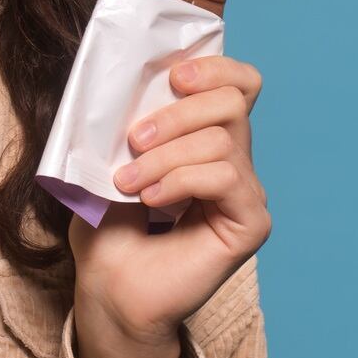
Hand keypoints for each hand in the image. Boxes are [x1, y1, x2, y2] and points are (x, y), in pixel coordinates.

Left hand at [67, 54, 271, 351]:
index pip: (238, 85)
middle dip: (177, 113)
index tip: (173, 77)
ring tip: (128, 182)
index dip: (215, 68)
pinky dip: (181, 180)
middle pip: (231, 102)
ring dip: (165, 156)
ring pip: (221, 141)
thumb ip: (130, 118)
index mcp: (206, 138)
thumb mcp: (108, 158)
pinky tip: (151, 199)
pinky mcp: (251, 223)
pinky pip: (226, 177)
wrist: (109, 289)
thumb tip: (129, 76)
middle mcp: (235, 162)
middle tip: (133, 141)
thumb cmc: (106, 226)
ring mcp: (245, 192)